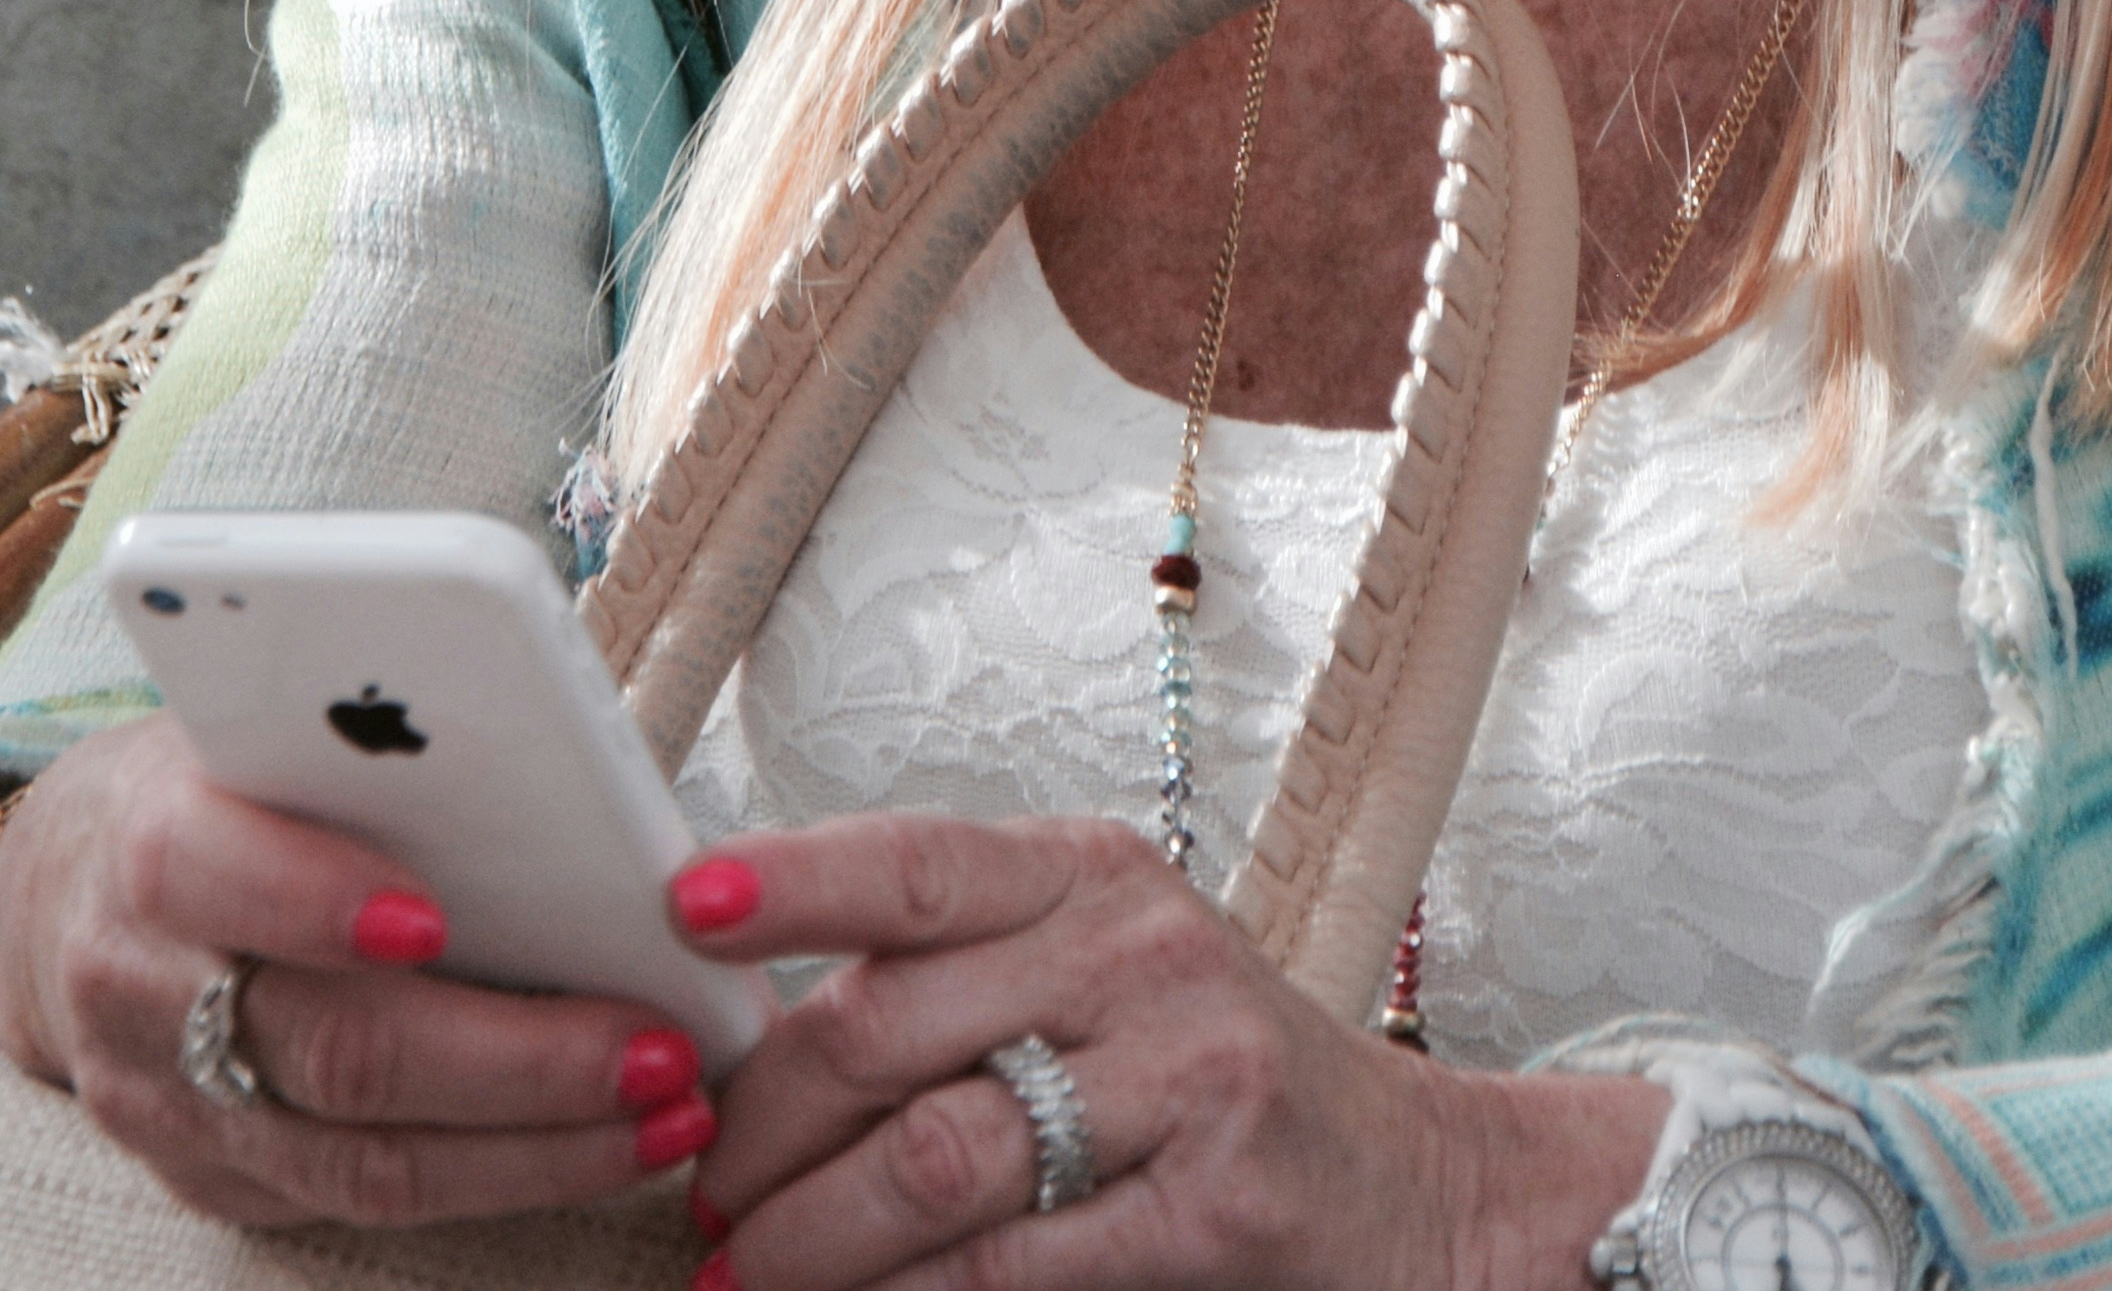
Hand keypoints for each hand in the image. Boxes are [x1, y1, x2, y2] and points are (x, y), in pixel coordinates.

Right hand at [0, 717, 725, 1229]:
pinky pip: (362, 1204)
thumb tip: (567, 780)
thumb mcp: (266, 727)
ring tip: (670, 1114)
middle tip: (656, 1046)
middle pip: (325, 1045)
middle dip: (511, 1060)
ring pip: (359, 1159)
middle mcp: (138, 983)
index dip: (315, 896)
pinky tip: (603, 1147)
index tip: (437, 918)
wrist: (68, 899)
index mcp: (148, 836)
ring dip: (537, 1147)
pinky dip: (499, 1179)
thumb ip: (376, 751)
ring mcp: (166, 1102)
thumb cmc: (222, 785)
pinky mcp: (213, 1179)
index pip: (206, 866)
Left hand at [676, 813, 1654, 1290]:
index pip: (914, 861)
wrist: (1433, 1190)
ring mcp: (1188, 1078)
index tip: (679, 917)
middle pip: (884, 1029)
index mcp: (1094, 876)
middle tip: (704, 1191)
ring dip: (808, 1236)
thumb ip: (959, 979)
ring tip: (746, 1273)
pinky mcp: (1215, 1209)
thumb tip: (757, 1032)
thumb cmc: (1225, 1082)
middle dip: (762, 1130)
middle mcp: (1140, 954)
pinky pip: (1012, 1263)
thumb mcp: (1106, 975)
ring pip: (933, 1157)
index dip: (786, 884)